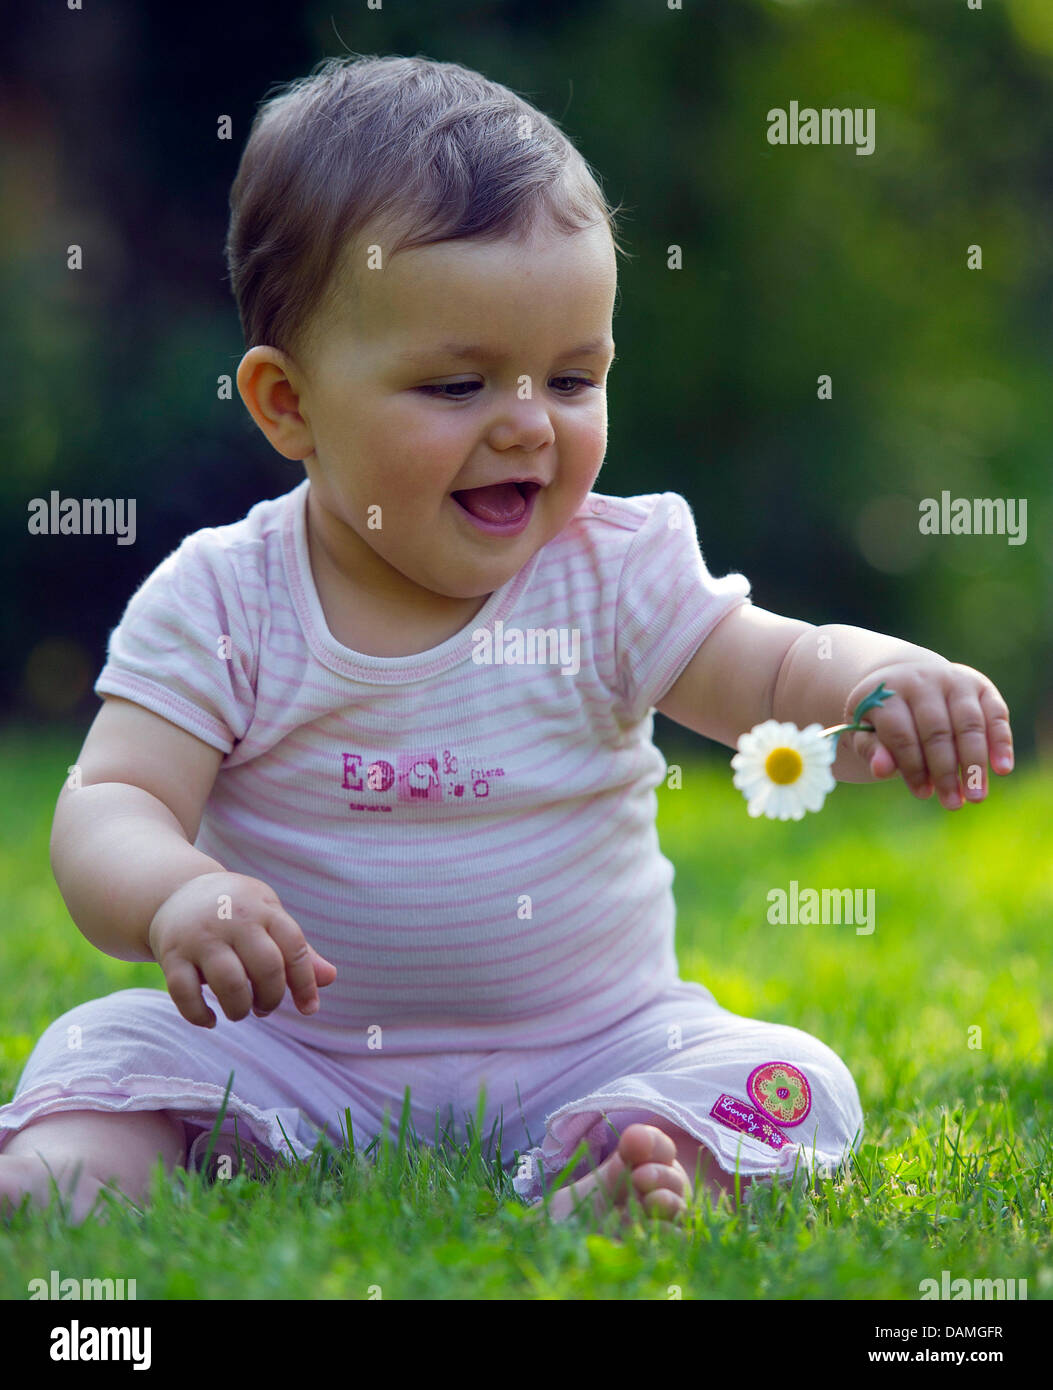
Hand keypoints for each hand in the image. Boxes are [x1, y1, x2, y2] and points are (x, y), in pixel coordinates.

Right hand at [147, 872, 336, 1027]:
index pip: (295, 948)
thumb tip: (330, 978)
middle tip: (266, 1007)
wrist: (177, 891)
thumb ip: (299, 950)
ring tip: (240, 1011)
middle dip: (272, 998)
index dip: (306, 983)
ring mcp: (200, 937)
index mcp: (263, 909)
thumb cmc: (238, 912)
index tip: (309, 1009)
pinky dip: (200, 1016)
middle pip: (266, 967)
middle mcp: (233, 920)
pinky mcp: (171, 954)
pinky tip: (211, 1020)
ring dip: (240, 1009)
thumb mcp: (270, 918)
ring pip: (228, 983)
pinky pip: (184, 993)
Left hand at [844, 661, 1012, 808]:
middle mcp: (922, 680)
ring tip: (976, 796)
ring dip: (974, 762)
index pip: (901, 733)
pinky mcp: (980, 685)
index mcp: (887, 692)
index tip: (922, 793)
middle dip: (945, 771)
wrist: (904, 677)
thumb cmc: (883, 715)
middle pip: (937, 730)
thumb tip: (881, 770)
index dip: (912, 766)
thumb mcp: (865, 730)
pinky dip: (1001, 742)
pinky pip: (995, 713)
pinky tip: (1002, 769)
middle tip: (953, 804)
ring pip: (969, 724)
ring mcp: (954, 680)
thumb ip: (871, 749)